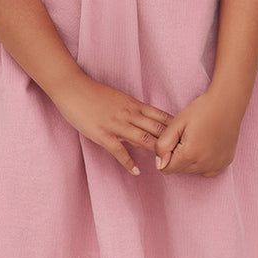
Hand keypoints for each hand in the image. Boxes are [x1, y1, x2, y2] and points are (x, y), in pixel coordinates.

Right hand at [50, 73, 172, 175]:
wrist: (72, 87)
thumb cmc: (93, 92)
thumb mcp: (118, 99)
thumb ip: (131, 112)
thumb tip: (142, 129)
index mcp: (133, 104)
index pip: (160, 115)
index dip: (174, 127)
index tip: (186, 137)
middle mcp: (129, 113)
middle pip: (156, 128)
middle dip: (170, 141)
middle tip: (183, 154)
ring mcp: (116, 124)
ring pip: (142, 138)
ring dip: (155, 151)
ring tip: (165, 164)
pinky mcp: (102, 134)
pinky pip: (118, 150)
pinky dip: (128, 161)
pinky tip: (136, 171)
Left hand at [155, 90, 242, 177]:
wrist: (227, 103)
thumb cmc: (201, 109)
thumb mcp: (176, 123)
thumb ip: (163, 144)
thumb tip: (159, 164)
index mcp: (189, 155)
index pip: (166, 169)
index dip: (165, 155)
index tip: (173, 140)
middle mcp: (204, 165)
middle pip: (179, 170)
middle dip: (177, 157)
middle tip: (185, 137)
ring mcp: (216, 166)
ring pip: (192, 170)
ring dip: (190, 159)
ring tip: (196, 139)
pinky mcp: (224, 163)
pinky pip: (206, 170)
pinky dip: (203, 161)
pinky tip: (206, 145)